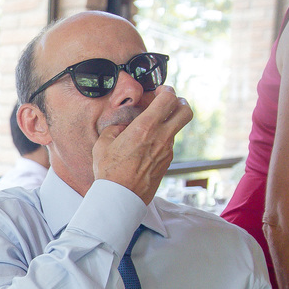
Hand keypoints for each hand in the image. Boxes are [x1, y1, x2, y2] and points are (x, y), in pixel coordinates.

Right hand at [91, 86, 192, 203]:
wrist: (120, 198)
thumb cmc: (109, 172)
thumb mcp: (104, 143)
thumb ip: (116, 128)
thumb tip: (123, 126)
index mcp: (146, 127)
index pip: (168, 99)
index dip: (166, 91)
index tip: (160, 91)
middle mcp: (162, 137)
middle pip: (185, 111)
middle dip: (180, 102)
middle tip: (169, 102)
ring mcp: (167, 151)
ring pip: (175, 129)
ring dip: (167, 124)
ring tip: (149, 129)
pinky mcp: (167, 163)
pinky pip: (168, 145)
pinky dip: (161, 140)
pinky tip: (146, 147)